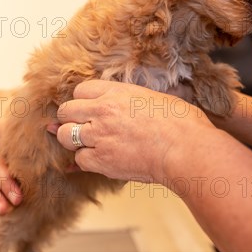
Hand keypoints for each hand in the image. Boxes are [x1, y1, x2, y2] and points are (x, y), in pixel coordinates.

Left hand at [54, 80, 210, 182]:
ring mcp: (99, 136)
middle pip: (66, 111)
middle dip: (72, 119)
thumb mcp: (156, 97)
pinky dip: (87, 161)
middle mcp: (102, 111)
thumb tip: (133, 104)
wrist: (185, 148)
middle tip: (84, 126)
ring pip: (66, 136)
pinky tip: (102, 160)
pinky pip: (79, 160)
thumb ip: (135, 99)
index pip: (81, 90)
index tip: (91, 108)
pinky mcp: (102, 160)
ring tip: (90, 144)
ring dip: (74, 140)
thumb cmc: (181, 123)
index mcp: (117, 92)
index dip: (84, 100)